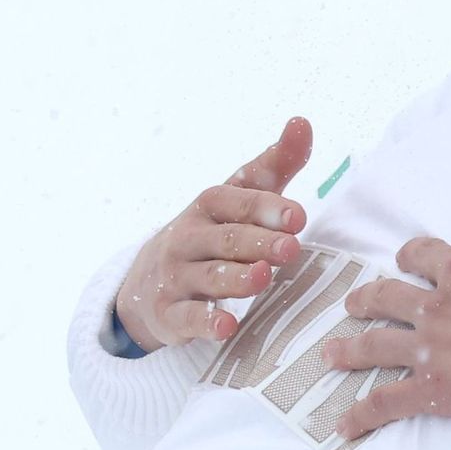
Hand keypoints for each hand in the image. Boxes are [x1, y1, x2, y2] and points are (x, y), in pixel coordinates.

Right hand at [114, 118, 312, 351]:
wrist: (148, 283)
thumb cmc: (210, 234)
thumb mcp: (236, 200)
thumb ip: (272, 167)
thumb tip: (302, 122)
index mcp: (208, 208)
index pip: (234, 201)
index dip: (265, 208)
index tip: (298, 216)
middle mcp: (188, 238)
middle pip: (225, 239)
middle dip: (258, 242)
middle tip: (290, 248)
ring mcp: (176, 277)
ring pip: (208, 276)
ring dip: (235, 277)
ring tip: (262, 278)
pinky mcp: (170, 314)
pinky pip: (188, 318)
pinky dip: (206, 323)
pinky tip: (226, 327)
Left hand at [327, 211, 450, 438]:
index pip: (422, 255)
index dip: (410, 256)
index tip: (403, 261)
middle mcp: (438, 308)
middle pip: (385, 298)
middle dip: (365, 300)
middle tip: (353, 305)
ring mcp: (432, 350)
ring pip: (375, 345)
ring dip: (349, 350)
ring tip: (330, 355)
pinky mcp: (436, 390)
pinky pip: (388, 401)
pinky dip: (363, 414)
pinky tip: (344, 424)